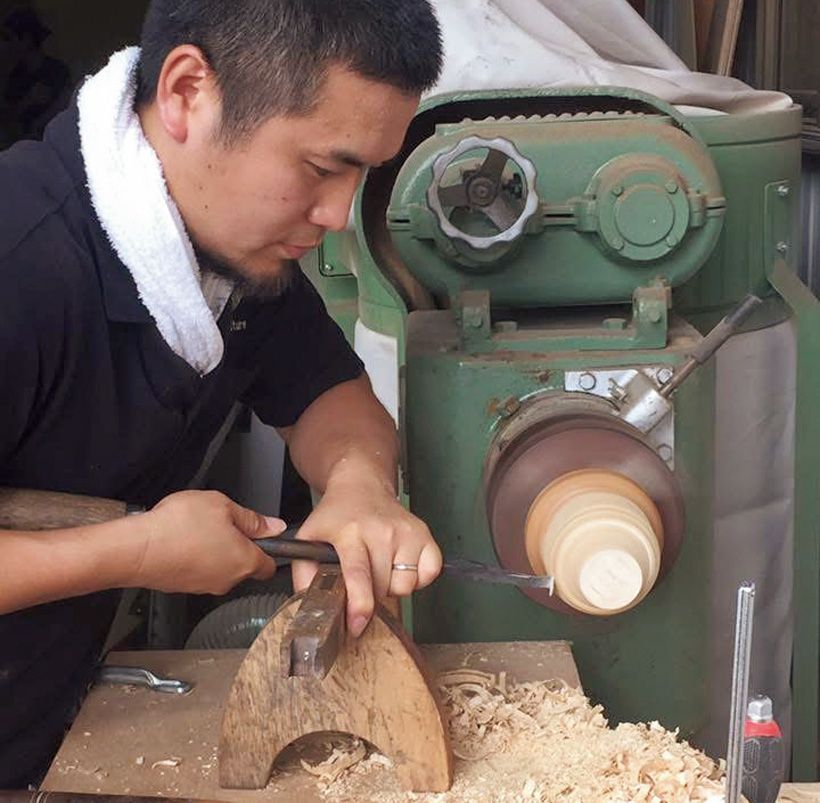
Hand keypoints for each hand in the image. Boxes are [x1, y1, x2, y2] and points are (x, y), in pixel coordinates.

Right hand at [125, 491, 284, 594]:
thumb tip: (273, 526)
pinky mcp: (183, 587)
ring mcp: (204, 586)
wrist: (137, 549)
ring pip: (220, 567)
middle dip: (237, 544)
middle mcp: (228, 580)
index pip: (270, 565)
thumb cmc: (178, 527)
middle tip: (222, 522)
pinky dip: (194, 556)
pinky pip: (198, 570)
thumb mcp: (223, 506)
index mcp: (245, 562)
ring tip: (197, 528)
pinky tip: (181, 539)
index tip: (260, 534)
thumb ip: (252, 518)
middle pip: (244, 565)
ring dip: (214, 549)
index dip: (269, 548)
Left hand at [291, 478, 441, 637]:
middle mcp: (381, 530)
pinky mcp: (424, 534)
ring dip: (392, 586)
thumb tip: (312, 606)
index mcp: (350, 533)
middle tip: (361, 580)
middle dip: (371, 596)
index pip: (358, 574)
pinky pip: (428, 575)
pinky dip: (417, 578)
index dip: (360, 604)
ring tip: (380, 568)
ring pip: (406, 585)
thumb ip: (304, 573)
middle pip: (383, 587)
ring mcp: (406, 531)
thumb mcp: (309, 537)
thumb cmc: (336, 516)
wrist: (362, 485)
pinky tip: (400, 564)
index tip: (357, 624)